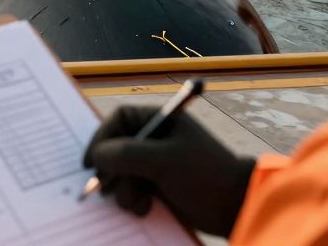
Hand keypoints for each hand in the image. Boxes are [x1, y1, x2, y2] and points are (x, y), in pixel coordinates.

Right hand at [84, 105, 254, 236]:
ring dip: (124, 190)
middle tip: (108, 187)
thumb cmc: (205, 174)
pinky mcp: (157, 186)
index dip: (102, 137)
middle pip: (115, 148)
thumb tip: (97, 157)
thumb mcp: (164, 160)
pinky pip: (131, 190)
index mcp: (159, 120)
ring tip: (139, 201)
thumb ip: (127, 154)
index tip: (92, 161)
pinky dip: (134, 201)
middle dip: (112, 170)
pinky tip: (147, 208)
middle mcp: (154, 139)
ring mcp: (155, 164)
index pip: (118, 120)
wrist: (235, 207)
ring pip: (120, 173)